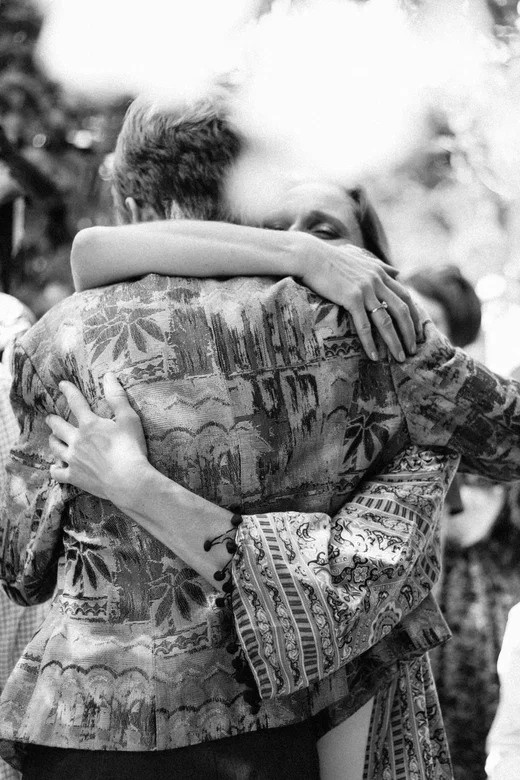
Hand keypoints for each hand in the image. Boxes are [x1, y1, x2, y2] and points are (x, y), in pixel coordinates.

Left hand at [46, 373, 149, 508]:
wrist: (128, 480)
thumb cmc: (131, 449)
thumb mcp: (129, 419)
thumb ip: (117, 397)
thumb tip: (108, 376)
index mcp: (90, 424)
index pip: (76, 402)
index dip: (68, 391)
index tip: (61, 385)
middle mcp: (77, 440)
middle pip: (58, 426)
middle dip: (53, 420)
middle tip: (50, 418)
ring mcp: (73, 459)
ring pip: (55, 447)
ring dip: (53, 440)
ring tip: (53, 438)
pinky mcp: (73, 476)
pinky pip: (57, 472)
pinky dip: (55, 468)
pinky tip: (55, 467)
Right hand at [299, 239, 421, 361]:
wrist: (310, 257)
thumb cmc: (330, 259)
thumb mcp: (361, 259)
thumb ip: (381, 266)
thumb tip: (399, 272)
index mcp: (380, 273)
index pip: (405, 296)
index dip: (414, 315)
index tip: (418, 331)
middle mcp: (377, 281)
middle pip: (401, 310)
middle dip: (410, 332)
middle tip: (413, 349)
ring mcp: (365, 290)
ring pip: (386, 321)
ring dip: (395, 342)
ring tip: (400, 357)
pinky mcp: (351, 298)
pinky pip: (364, 326)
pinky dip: (370, 343)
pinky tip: (374, 356)